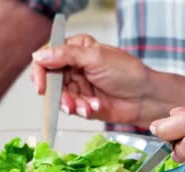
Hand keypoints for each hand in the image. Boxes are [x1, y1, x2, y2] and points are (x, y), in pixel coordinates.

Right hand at [31, 34, 153, 126]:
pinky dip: (80, 110)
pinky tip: (94, 108)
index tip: (41, 87)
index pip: (47, 57)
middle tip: (68, 102)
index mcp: (76, 49)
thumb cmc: (128, 73)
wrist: (145, 98)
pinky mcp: (83, 103)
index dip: (40, 71)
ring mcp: (79, 86)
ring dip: (72, 104)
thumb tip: (39, 55)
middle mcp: (75, 67)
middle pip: (50, 80)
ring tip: (88, 106)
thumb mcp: (96, 57)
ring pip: (60, 97)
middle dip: (58, 94)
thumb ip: (66, 55)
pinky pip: (72, 108)